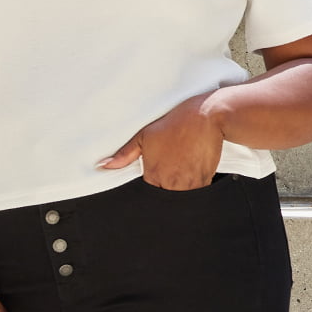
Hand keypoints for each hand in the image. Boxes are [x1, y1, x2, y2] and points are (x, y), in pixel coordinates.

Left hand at [95, 92, 223, 189]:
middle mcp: (171, 183)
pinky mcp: (204, 180)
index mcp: (154, 174)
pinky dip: (194, 183)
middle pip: (164, 195)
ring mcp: (189, 184)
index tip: (159, 170)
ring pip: (180, 196)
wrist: (206, 116)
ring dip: (180, 185)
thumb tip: (105, 165)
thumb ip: (125, 154)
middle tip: (173, 164)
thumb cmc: (178, 122)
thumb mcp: (145, 135)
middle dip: (166, 185)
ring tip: (183, 164)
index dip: (153, 180)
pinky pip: (196, 191)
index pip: (148, 191)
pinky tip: (192, 165)